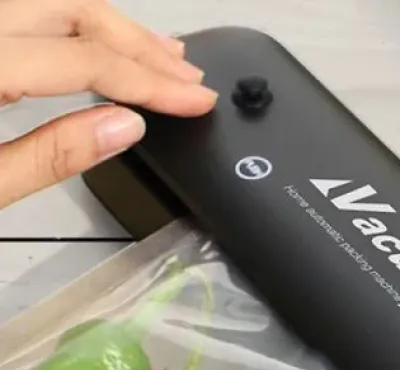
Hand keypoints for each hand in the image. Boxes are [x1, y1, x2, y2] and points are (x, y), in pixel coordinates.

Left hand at [0, 0, 216, 208]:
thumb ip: (53, 154)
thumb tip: (126, 127)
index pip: (85, 60)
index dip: (150, 82)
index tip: (196, 101)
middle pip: (75, 11)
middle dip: (142, 47)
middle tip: (190, 79)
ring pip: (57, 1)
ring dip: (118, 28)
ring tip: (164, 57)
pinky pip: (34, 9)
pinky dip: (79, 23)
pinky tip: (108, 43)